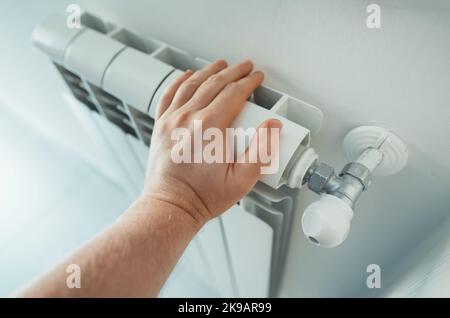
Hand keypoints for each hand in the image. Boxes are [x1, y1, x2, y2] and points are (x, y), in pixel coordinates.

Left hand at [142, 60, 281, 224]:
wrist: (171, 206)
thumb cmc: (202, 196)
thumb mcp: (242, 179)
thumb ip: (261, 151)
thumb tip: (272, 126)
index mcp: (209, 128)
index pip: (234, 94)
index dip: (249, 82)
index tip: (257, 78)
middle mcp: (188, 118)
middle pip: (214, 84)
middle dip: (233, 72)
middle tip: (245, 67)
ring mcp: (171, 121)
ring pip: (191, 85)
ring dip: (208, 71)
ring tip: (220, 65)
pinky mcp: (160, 127)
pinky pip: (168, 95)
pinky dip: (178, 82)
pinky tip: (186, 75)